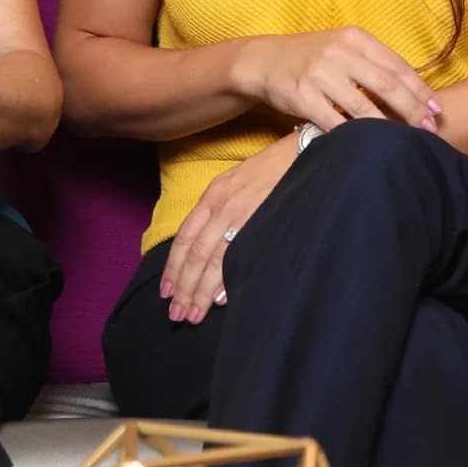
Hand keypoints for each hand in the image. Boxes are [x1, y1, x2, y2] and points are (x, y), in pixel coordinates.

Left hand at [160, 135, 297, 323]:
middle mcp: (222, 204)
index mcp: (213, 195)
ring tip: (195, 315)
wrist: (301, 151)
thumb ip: (220, 212)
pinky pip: (240, 252)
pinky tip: (221, 298)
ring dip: (202, 290)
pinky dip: (228, 277)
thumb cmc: (269, 169)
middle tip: (177, 315)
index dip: (173, 267)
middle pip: (195, 253)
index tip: (166, 293)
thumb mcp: (236, 183)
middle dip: (185, 287)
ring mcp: (242, 211)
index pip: (185, 237)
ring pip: (213, 258)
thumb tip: (207, 253)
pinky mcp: (262, 217)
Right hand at [233, 27, 441, 132]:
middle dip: (412, 110)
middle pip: (387, 85)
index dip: (420, 90)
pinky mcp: (302, 97)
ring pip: (363, 107)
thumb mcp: (343, 47)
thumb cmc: (312, 57)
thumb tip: (415, 91)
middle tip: (429, 129)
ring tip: (405, 141)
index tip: (437, 109)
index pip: (397, 65)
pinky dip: (353, 136)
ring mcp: (320, 74)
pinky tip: (368, 145)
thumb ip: (373, 63)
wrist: (265, 61)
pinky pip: (334, 122)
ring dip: (388, 127)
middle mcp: (339, 53)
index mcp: (355, 38)